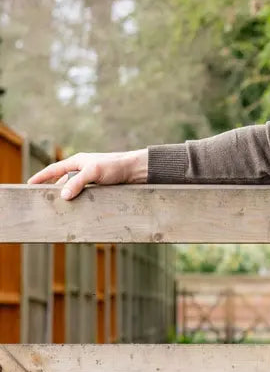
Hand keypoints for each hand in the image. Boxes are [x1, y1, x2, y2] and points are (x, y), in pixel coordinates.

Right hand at [26, 149, 147, 199]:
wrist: (138, 170)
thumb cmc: (116, 166)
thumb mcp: (94, 172)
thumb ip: (78, 183)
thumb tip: (63, 196)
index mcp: (78, 161)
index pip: (54, 169)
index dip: (41, 177)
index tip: (29, 184)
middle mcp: (84, 169)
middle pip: (64, 181)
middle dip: (54, 190)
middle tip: (44, 201)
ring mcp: (93, 179)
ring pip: (76, 189)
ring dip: (70, 197)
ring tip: (62, 209)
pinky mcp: (102, 187)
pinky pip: (87, 195)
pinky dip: (82, 201)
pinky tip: (80, 209)